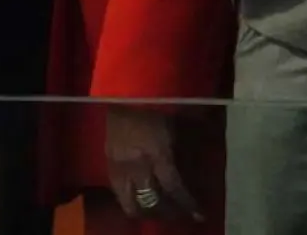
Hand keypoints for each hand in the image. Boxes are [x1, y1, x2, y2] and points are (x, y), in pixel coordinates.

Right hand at [105, 107, 203, 221]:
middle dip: (166, 212)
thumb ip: (179, 154)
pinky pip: (117, 192)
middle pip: (151, 202)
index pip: (173, 188)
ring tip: (157, 209)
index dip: (187, 204)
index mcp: (157, 154)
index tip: (198, 215)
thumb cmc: (158, 104)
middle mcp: (137, 165)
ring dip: (146, 210)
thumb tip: (189, 176)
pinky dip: (131, 199)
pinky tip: (140, 196)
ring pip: (129, 204)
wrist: (127, 91)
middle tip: (177, 212)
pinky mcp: (108, 164)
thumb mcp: (175, 129)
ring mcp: (119, 166)